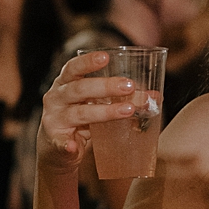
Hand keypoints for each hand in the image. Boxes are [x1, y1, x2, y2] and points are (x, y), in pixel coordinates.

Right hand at [36, 50, 141, 171]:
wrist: (57, 151)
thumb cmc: (81, 120)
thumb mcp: (95, 104)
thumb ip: (119, 98)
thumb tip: (154, 97)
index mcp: (65, 84)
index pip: (73, 68)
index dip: (88, 62)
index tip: (106, 57)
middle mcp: (56, 98)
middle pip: (80, 88)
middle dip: (105, 86)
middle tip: (129, 86)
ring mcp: (54, 120)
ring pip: (79, 113)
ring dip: (104, 112)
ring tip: (127, 111)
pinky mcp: (54, 142)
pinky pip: (61, 144)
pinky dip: (67, 145)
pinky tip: (74, 146)